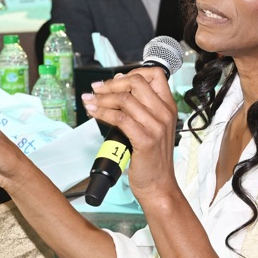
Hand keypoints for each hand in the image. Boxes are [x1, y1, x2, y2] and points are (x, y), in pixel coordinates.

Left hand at [82, 68, 178, 202]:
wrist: (158, 185)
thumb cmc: (151, 158)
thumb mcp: (151, 126)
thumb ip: (139, 106)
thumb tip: (119, 84)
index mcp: (168, 106)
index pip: (154, 74)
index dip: (131, 73)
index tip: (113, 81)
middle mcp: (164, 113)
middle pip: (136, 82)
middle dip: (111, 84)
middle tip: (96, 90)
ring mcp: (156, 126)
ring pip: (124, 99)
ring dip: (101, 99)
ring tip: (89, 102)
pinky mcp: (145, 140)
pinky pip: (119, 118)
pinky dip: (102, 113)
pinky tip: (94, 113)